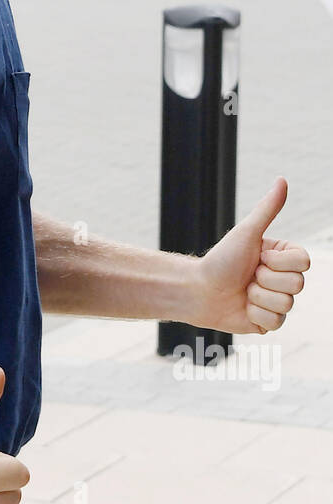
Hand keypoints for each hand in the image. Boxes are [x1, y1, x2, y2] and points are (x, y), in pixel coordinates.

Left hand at [191, 177, 310, 334]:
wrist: (199, 290)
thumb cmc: (221, 259)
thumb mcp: (247, 233)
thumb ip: (268, 209)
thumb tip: (282, 180)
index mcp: (283, 258)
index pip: (304, 262)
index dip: (278, 262)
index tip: (258, 257)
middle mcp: (284, 280)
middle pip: (298, 285)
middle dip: (266, 279)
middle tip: (249, 276)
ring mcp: (277, 302)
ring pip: (287, 304)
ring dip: (258, 297)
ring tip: (244, 291)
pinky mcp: (268, 323)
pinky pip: (276, 323)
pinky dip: (255, 314)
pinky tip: (243, 307)